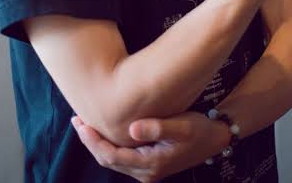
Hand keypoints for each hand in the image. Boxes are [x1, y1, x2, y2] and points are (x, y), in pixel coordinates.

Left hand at [71, 111, 230, 182]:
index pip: (111, 156)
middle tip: (76, 120)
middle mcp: (145, 172)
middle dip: (90, 141)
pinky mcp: (149, 163)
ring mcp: (147, 170)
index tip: (81, 123)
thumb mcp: (182, 126)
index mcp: (150, 164)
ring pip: (113, 159)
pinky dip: (109, 143)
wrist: (215, 138)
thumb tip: (131, 129)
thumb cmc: (199, 129)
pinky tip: (104, 130)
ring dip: (98, 142)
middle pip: (108, 160)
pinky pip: (121, 157)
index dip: (93, 141)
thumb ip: (157, 128)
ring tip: (85, 122)